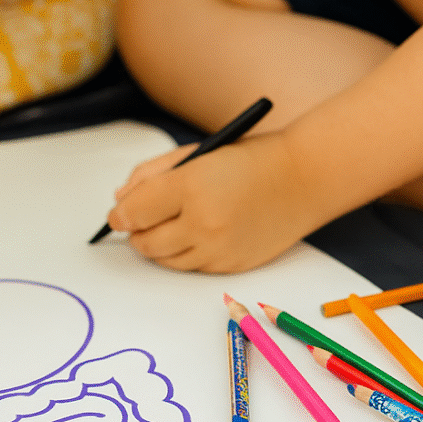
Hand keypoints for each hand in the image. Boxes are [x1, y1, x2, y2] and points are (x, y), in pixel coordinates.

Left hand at [107, 132, 324, 272]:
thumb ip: (152, 174)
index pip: (134, 212)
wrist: (304, 179)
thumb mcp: (197, 153)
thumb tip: (120, 200)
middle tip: (140, 222)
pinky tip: (197, 235)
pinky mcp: (231, 266)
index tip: (118, 214)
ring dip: (159, 246)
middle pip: (145, 243)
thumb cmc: (250, 159)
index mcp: (190, 186)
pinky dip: (186, 255)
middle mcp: (202, 223)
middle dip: (136, 232)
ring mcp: (218, 249)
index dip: (119, 214)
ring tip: (168, 227)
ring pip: (166, 261)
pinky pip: (193, 268)